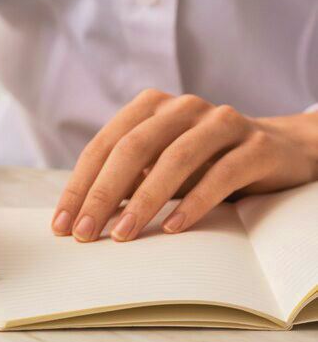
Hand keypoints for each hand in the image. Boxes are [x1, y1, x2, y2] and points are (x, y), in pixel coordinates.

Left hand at [51, 89, 317, 241]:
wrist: (277, 149)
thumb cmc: (203, 162)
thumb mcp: (158, 165)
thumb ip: (125, 180)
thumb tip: (80, 215)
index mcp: (149, 106)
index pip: (103, 146)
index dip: (79, 186)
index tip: (62, 224)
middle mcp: (182, 107)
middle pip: (132, 149)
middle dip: (102, 195)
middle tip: (85, 233)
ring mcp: (221, 122)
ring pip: (175, 159)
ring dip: (144, 201)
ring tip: (123, 235)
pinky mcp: (256, 145)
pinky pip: (221, 174)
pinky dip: (194, 203)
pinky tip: (173, 228)